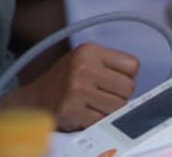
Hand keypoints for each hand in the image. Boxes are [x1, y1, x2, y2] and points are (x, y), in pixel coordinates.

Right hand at [2, 42, 138, 130]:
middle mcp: (83, 68)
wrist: (33, 100)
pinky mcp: (72, 111)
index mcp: (89, 51)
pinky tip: (85, 113)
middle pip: (129, 88)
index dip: (127, 76)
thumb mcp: (85, 59)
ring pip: (119, 106)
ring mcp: (77, 90)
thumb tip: (138, 80)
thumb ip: (111, 64)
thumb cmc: (66, 79)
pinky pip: (103, 120)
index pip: (133, 65)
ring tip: (93, 104)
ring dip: (110, 109)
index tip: (113, 80)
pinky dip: (98, 120)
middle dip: (120, 94)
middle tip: (102, 94)